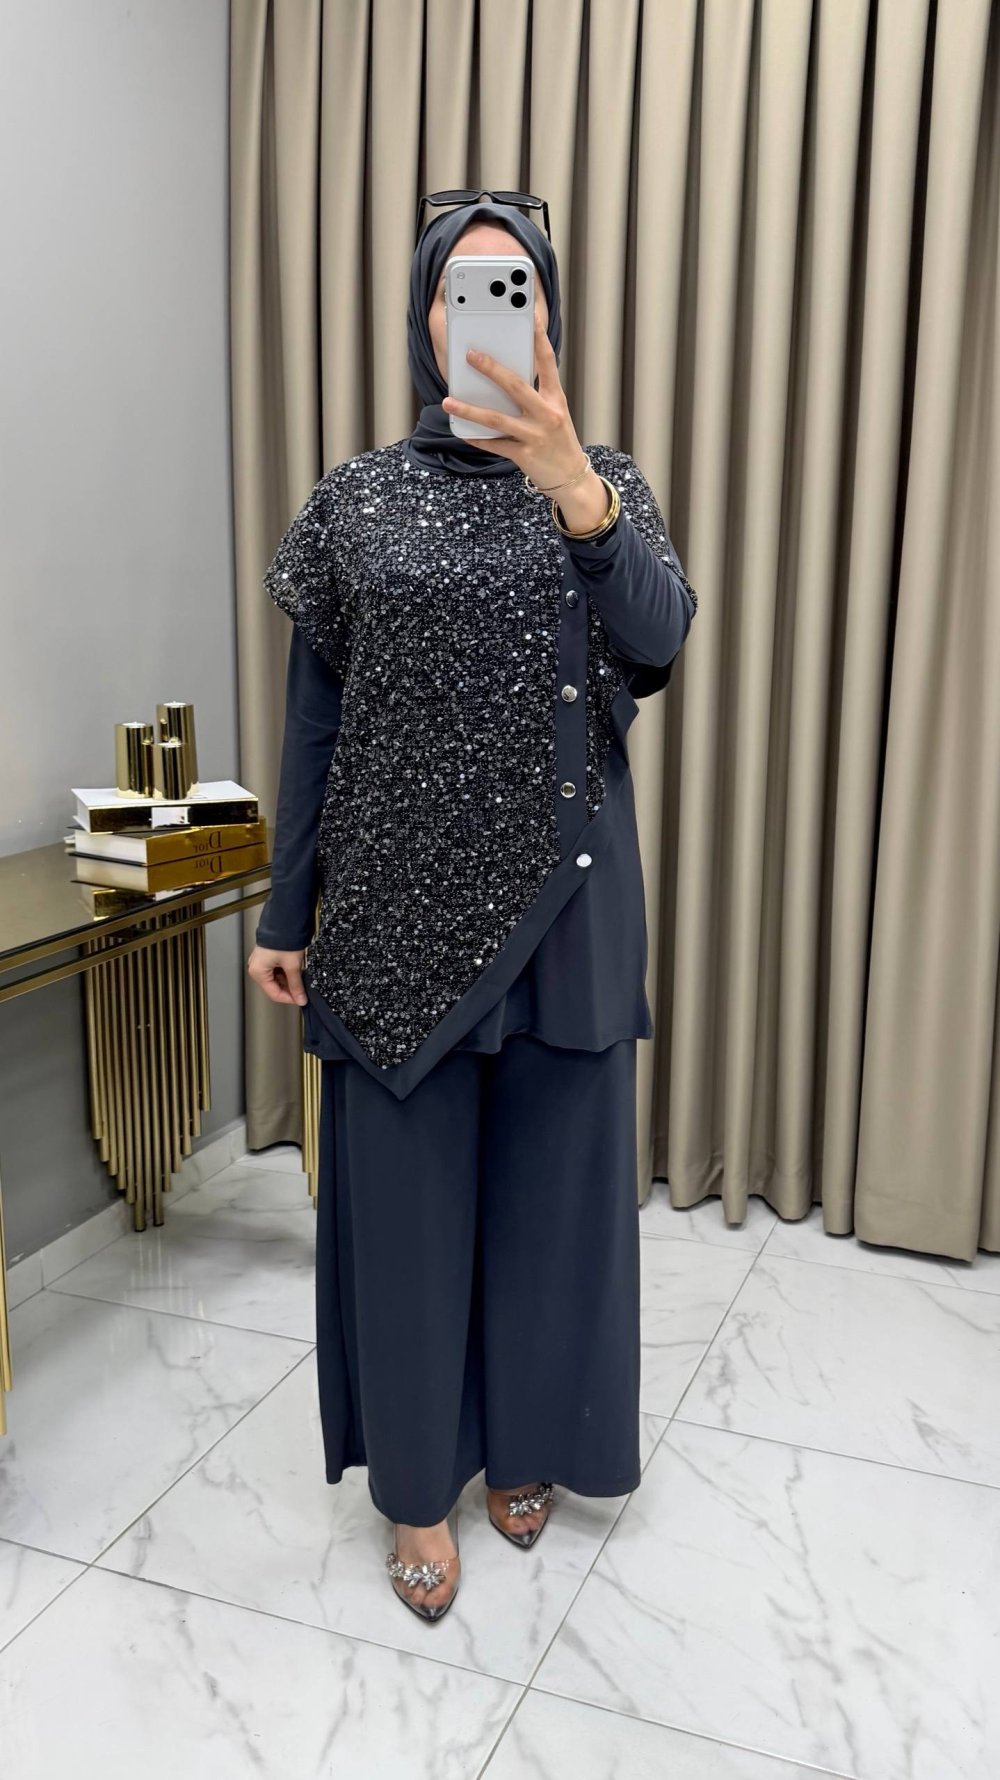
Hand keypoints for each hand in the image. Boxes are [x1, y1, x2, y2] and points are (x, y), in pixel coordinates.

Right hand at [247, 945, 308, 1006]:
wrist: (284, 920)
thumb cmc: (284, 939)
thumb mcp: (292, 965)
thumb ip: (296, 985)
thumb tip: (300, 999)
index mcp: (258, 972)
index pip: (274, 994)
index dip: (289, 998)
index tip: (301, 999)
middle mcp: (256, 968)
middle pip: (274, 987)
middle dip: (289, 989)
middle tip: (303, 991)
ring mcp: (261, 962)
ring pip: (276, 979)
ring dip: (289, 981)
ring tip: (301, 980)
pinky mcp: (267, 957)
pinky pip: (276, 970)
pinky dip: (286, 973)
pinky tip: (296, 972)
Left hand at [442, 309, 586, 491]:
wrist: (571, 478)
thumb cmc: (558, 441)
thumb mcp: (554, 413)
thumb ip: (534, 396)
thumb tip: (501, 379)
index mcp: (555, 399)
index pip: (547, 362)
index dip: (539, 337)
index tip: (529, 316)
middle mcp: (547, 414)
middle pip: (516, 385)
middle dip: (491, 369)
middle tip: (471, 355)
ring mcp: (535, 435)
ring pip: (496, 418)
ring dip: (469, 409)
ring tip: (448, 401)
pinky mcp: (524, 455)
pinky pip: (494, 443)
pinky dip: (476, 437)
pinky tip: (461, 430)